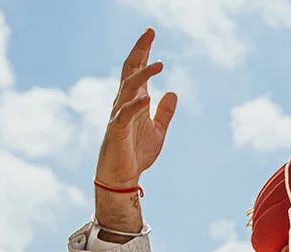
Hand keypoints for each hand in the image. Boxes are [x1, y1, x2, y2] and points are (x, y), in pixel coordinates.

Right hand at [94, 28, 176, 233]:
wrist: (122, 178)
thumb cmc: (136, 154)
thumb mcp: (158, 131)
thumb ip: (164, 112)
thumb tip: (173, 92)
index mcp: (133, 101)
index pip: (137, 71)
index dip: (143, 52)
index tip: (151, 34)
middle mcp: (123, 103)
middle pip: (129, 71)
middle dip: (139, 51)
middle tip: (150, 33)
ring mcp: (118, 116)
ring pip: (128, 89)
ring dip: (143, 75)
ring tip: (159, 64)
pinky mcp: (116, 132)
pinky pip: (124, 115)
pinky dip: (135, 107)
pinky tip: (147, 99)